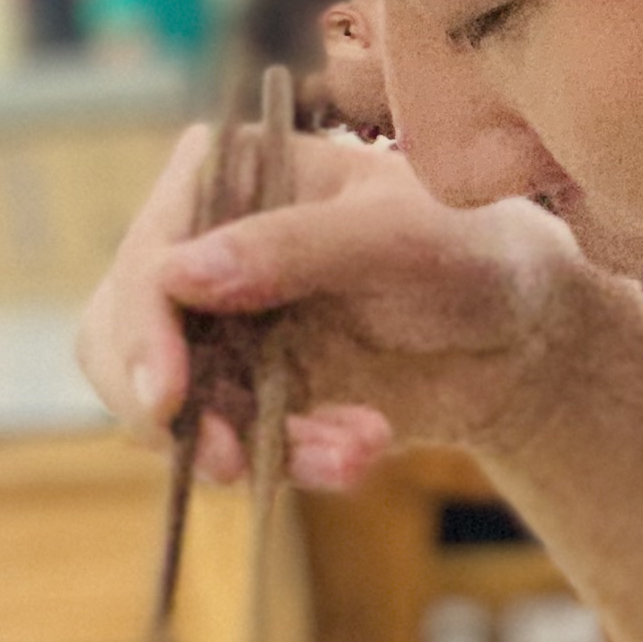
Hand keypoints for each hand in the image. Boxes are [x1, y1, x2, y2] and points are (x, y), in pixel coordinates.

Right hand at [77, 125, 589, 489]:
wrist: (521, 335)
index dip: (142, 332)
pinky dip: (284, 464)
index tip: (167, 399)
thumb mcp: (401, 234)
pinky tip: (356, 455)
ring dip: (245, 446)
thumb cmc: (474, 248)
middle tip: (228, 463)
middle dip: (176, 412)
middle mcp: (201, 247)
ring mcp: (212, 324)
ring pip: (164, 406)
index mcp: (227, 177)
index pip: (148, 257)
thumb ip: (295, 245)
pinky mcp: (236, 390)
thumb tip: (177, 274)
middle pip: (121, 337)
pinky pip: (220, 442)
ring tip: (347, 456)